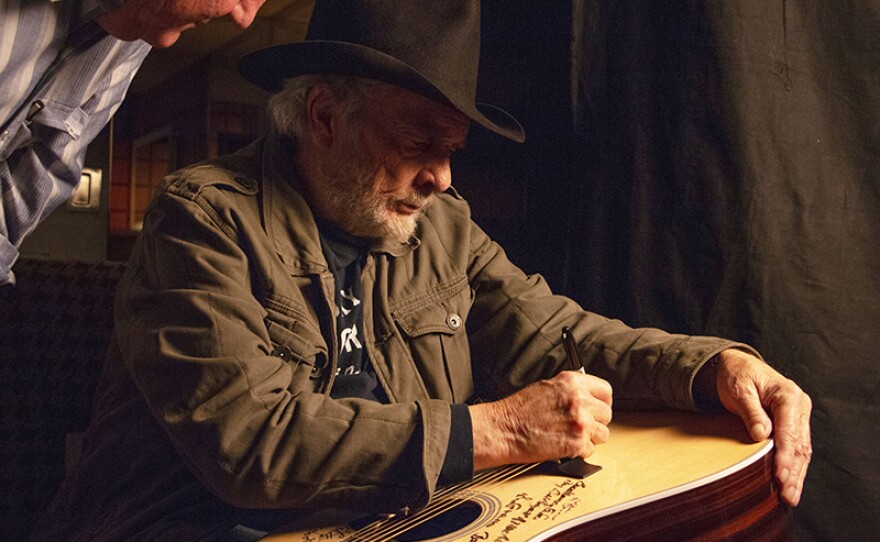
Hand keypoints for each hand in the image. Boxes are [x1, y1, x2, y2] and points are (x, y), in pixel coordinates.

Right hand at [469, 371, 612, 470]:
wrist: (503, 429)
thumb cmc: (518, 410)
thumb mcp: (546, 387)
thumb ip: (570, 390)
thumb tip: (586, 397)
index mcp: (572, 382)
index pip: (605, 390)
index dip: (602, 402)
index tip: (598, 408)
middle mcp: (579, 400)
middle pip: (607, 414)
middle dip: (596, 421)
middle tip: (579, 425)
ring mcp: (580, 422)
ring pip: (603, 434)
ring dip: (589, 438)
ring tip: (569, 435)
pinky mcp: (577, 443)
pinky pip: (590, 450)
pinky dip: (578, 451)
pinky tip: (563, 445)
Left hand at [714, 349, 812, 506]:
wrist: (737, 366)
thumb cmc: (737, 376)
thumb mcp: (739, 391)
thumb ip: (751, 412)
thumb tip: (762, 435)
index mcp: (788, 395)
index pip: (789, 431)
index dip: (785, 455)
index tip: (780, 474)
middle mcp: (799, 405)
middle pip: (799, 444)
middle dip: (794, 472)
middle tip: (787, 493)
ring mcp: (798, 415)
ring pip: (802, 450)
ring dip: (797, 475)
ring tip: (791, 496)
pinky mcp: (793, 424)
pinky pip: (797, 448)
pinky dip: (795, 467)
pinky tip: (791, 483)